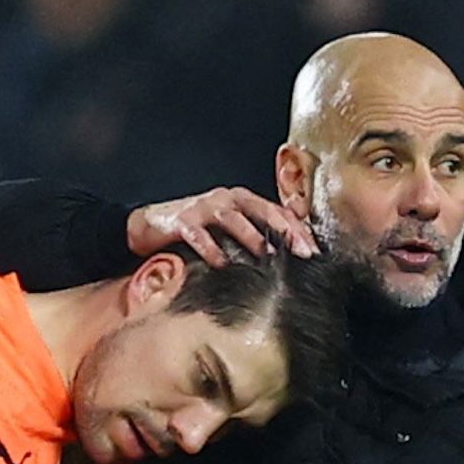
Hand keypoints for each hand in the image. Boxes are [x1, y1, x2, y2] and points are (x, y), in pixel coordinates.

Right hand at [128, 187, 316, 266]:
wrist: (148, 226)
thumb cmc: (193, 230)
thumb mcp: (226, 230)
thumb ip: (252, 235)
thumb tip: (284, 257)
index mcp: (241, 200)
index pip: (277, 212)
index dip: (298, 229)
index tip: (315, 251)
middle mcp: (225, 198)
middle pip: (263, 211)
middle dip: (286, 232)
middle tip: (303, 253)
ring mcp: (203, 208)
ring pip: (234, 220)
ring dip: (252, 238)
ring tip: (267, 256)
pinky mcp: (182, 221)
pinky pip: (200, 235)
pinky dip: (212, 250)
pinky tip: (221, 264)